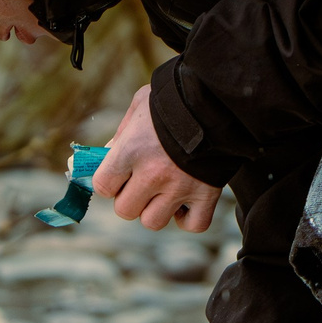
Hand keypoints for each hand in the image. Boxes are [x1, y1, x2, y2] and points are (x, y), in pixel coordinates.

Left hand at [92, 85, 220, 232]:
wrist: (219, 97)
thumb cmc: (175, 99)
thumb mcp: (140, 105)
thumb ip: (121, 132)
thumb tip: (107, 155)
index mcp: (131, 151)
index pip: (103, 186)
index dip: (108, 182)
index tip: (119, 174)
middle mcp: (153, 174)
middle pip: (125, 210)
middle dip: (130, 198)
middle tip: (142, 182)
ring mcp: (180, 188)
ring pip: (153, 222)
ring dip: (156, 209)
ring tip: (165, 190)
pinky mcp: (206, 195)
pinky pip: (193, 225)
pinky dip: (188, 219)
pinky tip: (186, 202)